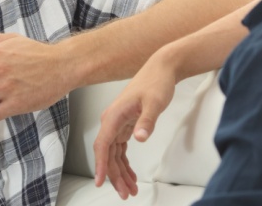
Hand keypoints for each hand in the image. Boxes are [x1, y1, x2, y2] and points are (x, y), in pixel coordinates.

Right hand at [93, 47, 178, 199]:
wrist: (161, 69)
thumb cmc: (156, 82)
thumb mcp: (154, 102)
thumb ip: (147, 121)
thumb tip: (139, 138)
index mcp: (113, 116)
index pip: (102, 146)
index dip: (100, 165)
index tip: (100, 181)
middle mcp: (111, 121)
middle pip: (108, 154)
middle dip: (115, 175)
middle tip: (125, 193)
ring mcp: (117, 123)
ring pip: (114, 154)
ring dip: (120, 172)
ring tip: (130, 190)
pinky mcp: (126, 125)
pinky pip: (120, 149)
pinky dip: (125, 163)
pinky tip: (131, 174)